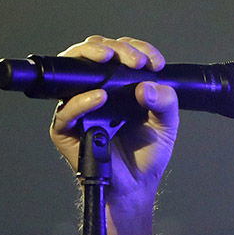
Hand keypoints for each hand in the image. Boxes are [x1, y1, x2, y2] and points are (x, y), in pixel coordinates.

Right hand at [49, 35, 179, 210]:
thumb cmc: (145, 155)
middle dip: (115, 48)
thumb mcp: (166, 124)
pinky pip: (66, 110)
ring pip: (75, 71)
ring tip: (110, 60)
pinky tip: (100, 97)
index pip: (122, 53)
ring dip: (92, 57)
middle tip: (134, 60)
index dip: (137, 49)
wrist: (135, 186)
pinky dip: (82, 101)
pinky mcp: (66, 129)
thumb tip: (146, 85)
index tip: (154, 62)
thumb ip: (165, 101)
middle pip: (94, 53)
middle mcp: (96, 90)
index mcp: (120, 85)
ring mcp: (79, 108)